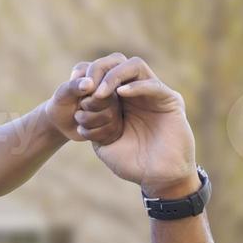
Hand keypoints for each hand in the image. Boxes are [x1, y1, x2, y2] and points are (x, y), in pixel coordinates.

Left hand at [47, 55, 124, 144]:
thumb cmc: (62, 103)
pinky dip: (90, 132)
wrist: (62, 123)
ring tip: (78, 116)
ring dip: (86, 120)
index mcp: (105, 72)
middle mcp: (116, 89)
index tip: (77, 94)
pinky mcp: (118, 123)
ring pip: (109, 115)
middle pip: (109, 98)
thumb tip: (89, 84)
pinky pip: (110, 130)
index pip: (107, 77)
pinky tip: (83, 128)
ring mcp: (118, 106)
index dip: (92, 89)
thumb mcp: (62, 93)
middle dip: (88, 105)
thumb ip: (73, 86)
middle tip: (79, 105)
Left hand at [83, 57, 197, 195]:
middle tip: (85, 87)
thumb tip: (79, 109)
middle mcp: (136, 92)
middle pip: (116, 63)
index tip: (72, 88)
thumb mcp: (102, 143)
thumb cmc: (130, 164)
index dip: (85, 75)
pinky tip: (121, 94)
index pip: (101, 73)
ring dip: (113, 76)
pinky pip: (153, 84)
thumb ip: (91, 124)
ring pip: (134, 66)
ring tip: (99, 93)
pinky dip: (136, 86)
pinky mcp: (170, 100)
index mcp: (118, 100)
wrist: (157, 178)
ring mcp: (153, 94)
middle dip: (97, 70)